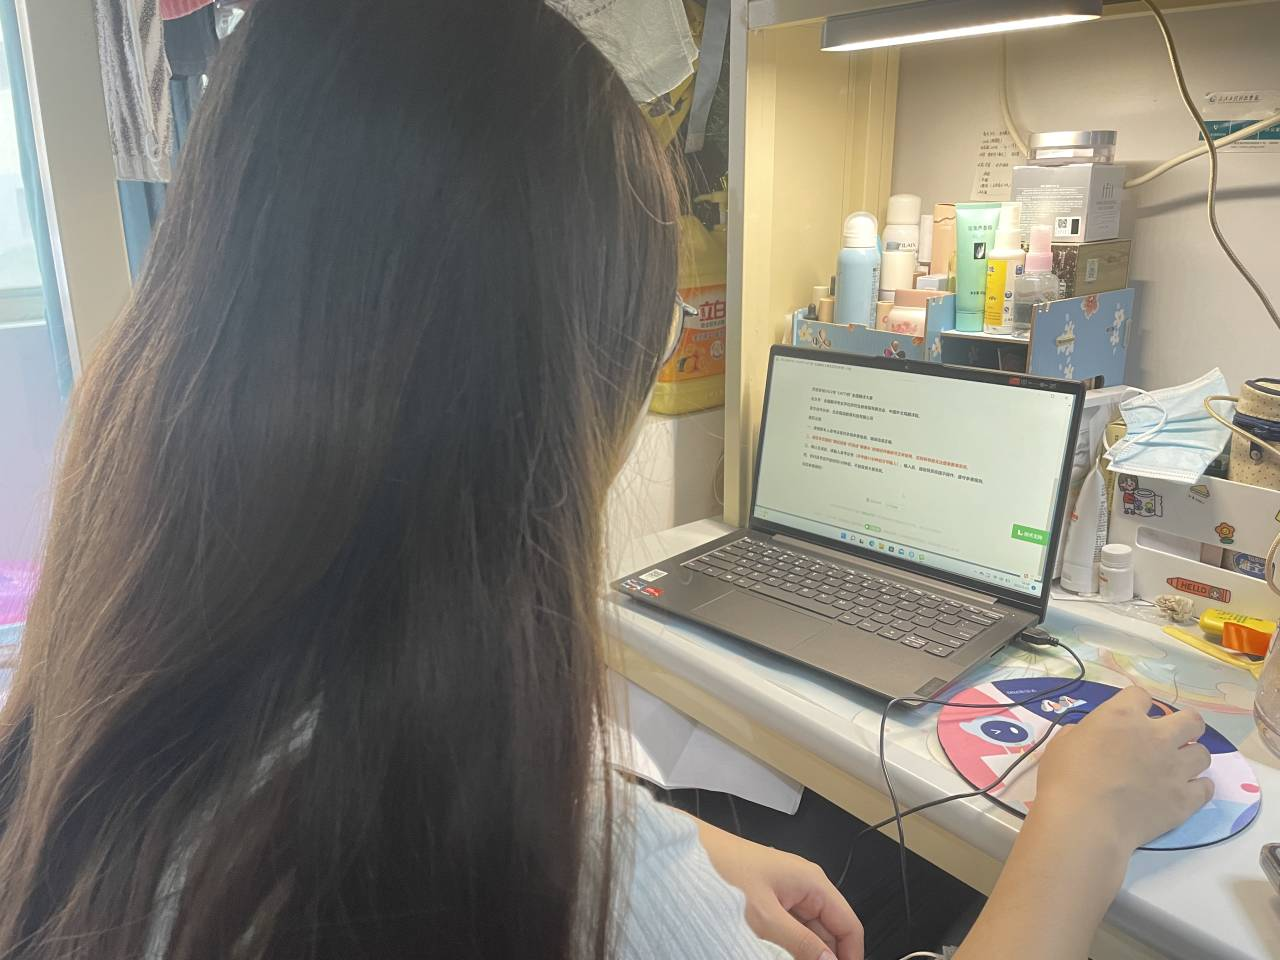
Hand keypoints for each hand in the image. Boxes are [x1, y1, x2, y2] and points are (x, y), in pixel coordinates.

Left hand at [694, 818, 862, 959]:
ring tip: (785, 957)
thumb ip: (801, 943)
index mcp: (812, 882)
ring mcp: (784, 893)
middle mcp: (802, 886)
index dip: (851, 956)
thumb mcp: (765, 917)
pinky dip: (786, 946)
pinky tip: (774, 954)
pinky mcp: (767, 901)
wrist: (689, 853)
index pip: (849, 926)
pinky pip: (787, 929)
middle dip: (823, 956)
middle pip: (829, 932)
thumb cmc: (721, 869)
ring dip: (803, 953)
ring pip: (807, 934)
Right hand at [1033, 685, 1212, 850]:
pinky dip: (1198, 788)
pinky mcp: (1185, 799)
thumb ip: (1083, 732)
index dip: (1136, 704)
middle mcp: (1157, 737)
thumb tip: (1093, 736)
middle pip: (1191, 720)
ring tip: (1176, 768)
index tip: (1130, 715)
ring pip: (1203, 754)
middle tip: (1170, 738)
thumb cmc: (1066, 779)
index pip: (1141, 695)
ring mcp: (1175, 768)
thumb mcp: (1062, 744)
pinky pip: (1206, 788)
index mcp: (1123, 716)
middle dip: (1184, 726)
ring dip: (1191, 757)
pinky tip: (1185, 791)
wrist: (1085, 821)